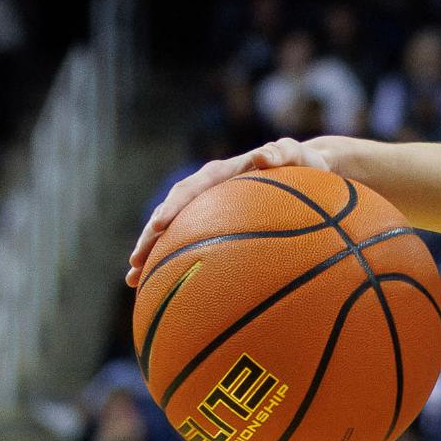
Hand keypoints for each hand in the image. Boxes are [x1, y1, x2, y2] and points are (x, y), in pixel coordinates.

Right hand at [126, 136, 336, 286]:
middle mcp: (209, 190)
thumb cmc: (305, 162)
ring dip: (153, 252)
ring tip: (133, 279)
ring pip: (174, 230)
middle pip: (171, 212)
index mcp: (222, 173)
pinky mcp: (216, 223)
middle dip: (151, 236)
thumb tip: (263, 156)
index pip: (191, 189)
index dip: (173, 207)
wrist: (307, 169)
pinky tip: (163, 287)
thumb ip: (284, 153)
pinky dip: (175, 260)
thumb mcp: (299, 155)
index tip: (160, 226)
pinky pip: (191, 241)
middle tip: (136, 261)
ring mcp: (210, 208)